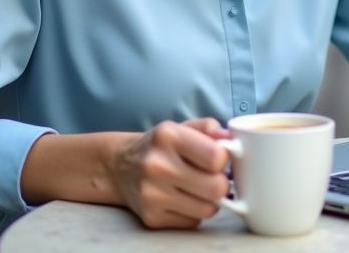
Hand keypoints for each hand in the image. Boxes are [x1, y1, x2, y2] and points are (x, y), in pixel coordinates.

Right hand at [115, 118, 231, 228]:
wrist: (119, 167)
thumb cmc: (159, 146)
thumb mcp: (182, 126)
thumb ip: (209, 128)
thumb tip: (228, 140)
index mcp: (168, 136)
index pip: (216, 157)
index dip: (223, 159)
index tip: (216, 158)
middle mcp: (157, 165)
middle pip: (215, 187)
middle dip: (220, 183)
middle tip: (213, 177)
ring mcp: (152, 194)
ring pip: (207, 208)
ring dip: (210, 200)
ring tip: (199, 188)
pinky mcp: (151, 217)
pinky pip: (192, 222)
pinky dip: (194, 212)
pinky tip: (184, 199)